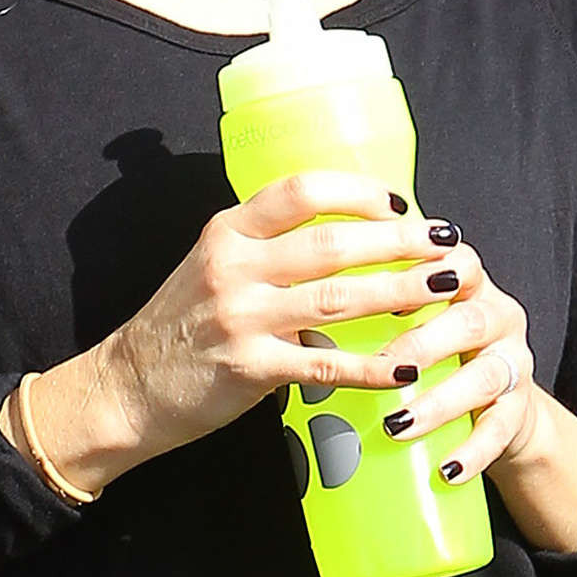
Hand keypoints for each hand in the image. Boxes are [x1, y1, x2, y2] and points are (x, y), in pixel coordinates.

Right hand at [102, 170, 451, 467]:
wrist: (128, 385)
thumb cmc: (182, 324)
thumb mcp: (212, 265)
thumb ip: (265, 248)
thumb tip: (346, 236)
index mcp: (227, 231)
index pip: (300, 191)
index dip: (358, 192)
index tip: (400, 203)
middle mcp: (233, 267)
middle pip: (333, 243)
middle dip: (400, 242)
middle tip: (448, 243)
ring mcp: (241, 318)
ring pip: (338, 298)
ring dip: (400, 293)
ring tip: (446, 290)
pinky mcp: (250, 370)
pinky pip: (325, 365)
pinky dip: (371, 367)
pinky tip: (406, 369)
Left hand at [374, 228, 540, 483]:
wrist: (498, 403)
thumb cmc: (439, 350)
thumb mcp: (417, 316)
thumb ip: (375, 300)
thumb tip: (297, 303)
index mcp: (469, 285)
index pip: (456, 261)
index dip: (424, 270)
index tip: (380, 281)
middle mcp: (498, 317)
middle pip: (470, 320)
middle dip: (424, 343)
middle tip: (382, 364)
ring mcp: (513, 364)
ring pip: (484, 378)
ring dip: (439, 404)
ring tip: (397, 425)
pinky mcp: (520, 410)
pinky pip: (500, 431)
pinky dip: (473, 452)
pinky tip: (446, 471)